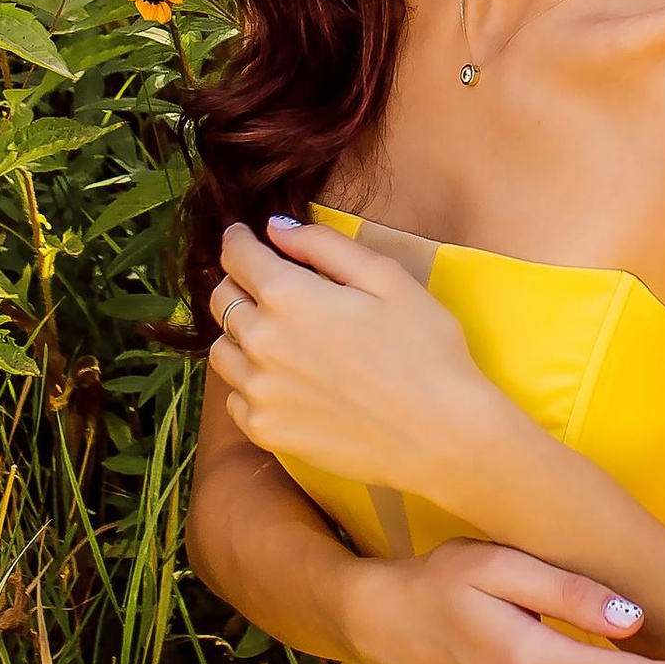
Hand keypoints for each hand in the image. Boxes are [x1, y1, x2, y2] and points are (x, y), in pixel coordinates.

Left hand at [207, 215, 512, 503]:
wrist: (442, 435)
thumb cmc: (426, 350)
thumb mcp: (387, 278)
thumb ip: (323, 245)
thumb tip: (275, 228)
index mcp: (289, 296)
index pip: (237, 257)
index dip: (238, 240)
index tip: (243, 237)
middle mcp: (262, 343)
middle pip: (222, 299)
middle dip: (239, 281)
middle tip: (265, 283)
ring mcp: (260, 392)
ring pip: (222, 350)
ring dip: (239, 333)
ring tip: (274, 334)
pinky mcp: (266, 431)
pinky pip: (235, 398)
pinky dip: (249, 383)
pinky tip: (282, 380)